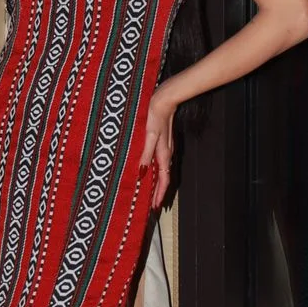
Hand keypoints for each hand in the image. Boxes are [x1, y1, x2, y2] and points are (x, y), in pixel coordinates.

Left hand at [139, 84, 177, 208]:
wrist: (164, 100)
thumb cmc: (155, 116)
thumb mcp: (148, 136)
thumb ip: (145, 155)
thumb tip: (141, 173)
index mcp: (163, 154)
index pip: (163, 179)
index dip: (159, 194)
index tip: (156, 206)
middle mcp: (166, 153)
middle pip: (164, 178)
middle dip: (160, 192)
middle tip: (155, 205)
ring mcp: (165, 148)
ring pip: (163, 170)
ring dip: (158, 183)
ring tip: (153, 193)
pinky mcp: (163, 142)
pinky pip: (161, 162)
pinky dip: (157, 172)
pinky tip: (151, 171)